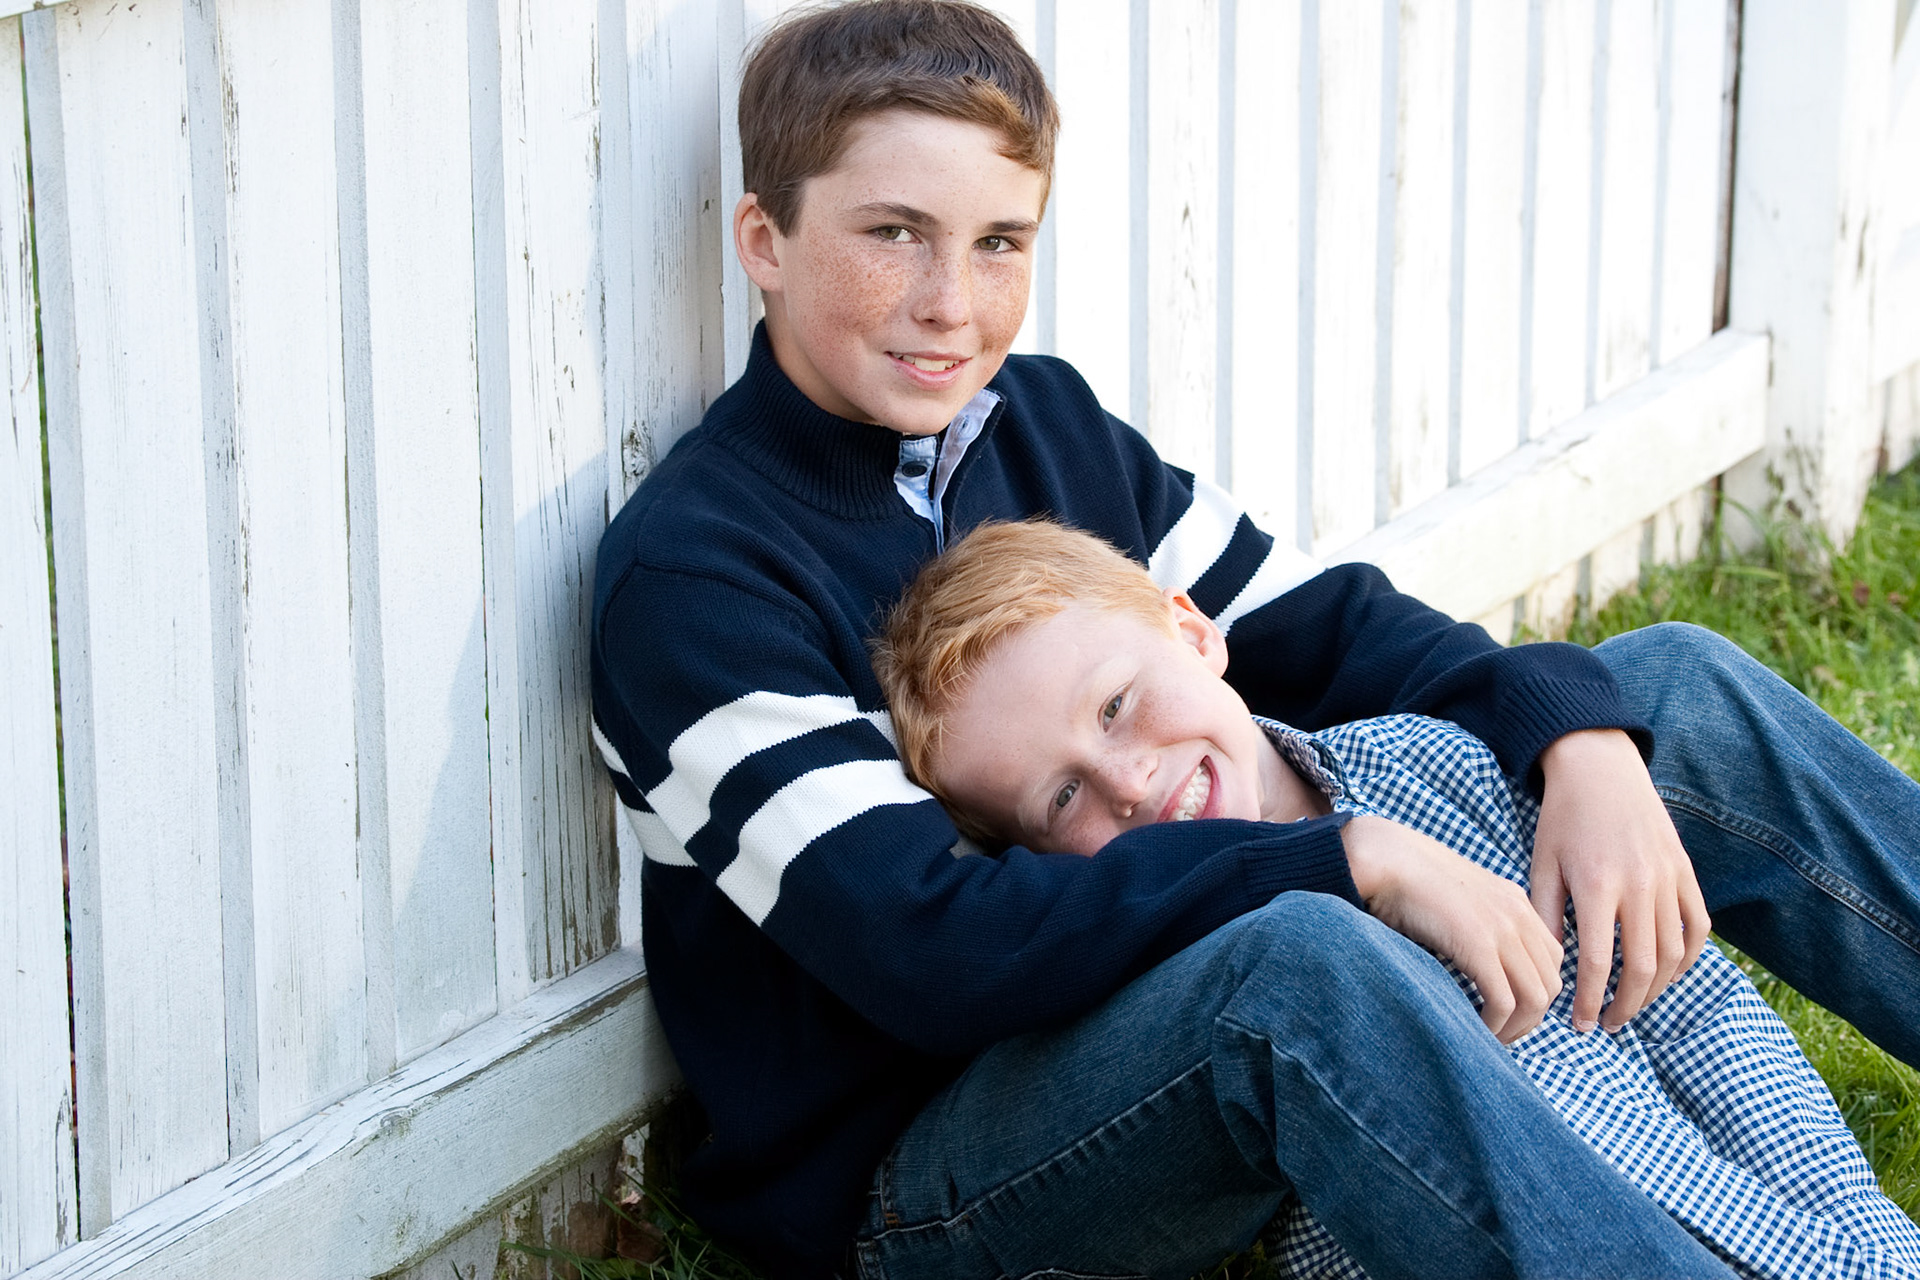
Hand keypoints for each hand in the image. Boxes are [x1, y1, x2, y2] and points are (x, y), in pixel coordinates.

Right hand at [1342, 815, 1564, 1042]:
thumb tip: (1477, 961)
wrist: (1387, 859)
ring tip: (1488, 1038)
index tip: (1511, 1012)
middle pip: (1551, 984)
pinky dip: (1494, 1025)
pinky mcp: (1480, 946)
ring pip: (1535, 999)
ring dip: (1515, 1028)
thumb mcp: (1459, 900)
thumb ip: (1478, 924)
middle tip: (1500, 1034)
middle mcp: (1518, 915)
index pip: (1553, 960)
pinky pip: (1504, 1001)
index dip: (1538, 993)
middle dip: (1530, 1019)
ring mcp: (1502, 930)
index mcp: (1516, 902)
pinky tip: (1475, 1028)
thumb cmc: (1409, 882)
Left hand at [1531, 729, 1710, 1032]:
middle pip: (1643, 968)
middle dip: (1626, 1006)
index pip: (1599, 963)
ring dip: (1655, 989)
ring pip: (1674, 953)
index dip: (1591, 1002)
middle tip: (1609, 1026)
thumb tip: (1549, 968)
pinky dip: (1688, 958)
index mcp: (1597, 886)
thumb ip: (1547, 917)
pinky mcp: (1685, 871)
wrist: (1601, 770)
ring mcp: (1668, 878)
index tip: (1580, 1025)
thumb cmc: (1562, 819)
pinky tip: (1667, 974)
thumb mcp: (1543, 865)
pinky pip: (1698, 926)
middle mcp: (1639, 886)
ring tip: (1633, 1006)